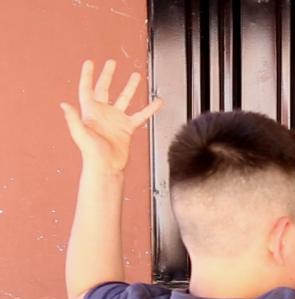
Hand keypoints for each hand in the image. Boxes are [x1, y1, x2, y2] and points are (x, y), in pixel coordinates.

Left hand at [61, 60, 162, 174]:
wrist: (106, 166)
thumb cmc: (91, 153)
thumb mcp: (80, 134)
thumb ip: (72, 119)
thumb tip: (63, 105)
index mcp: (90, 111)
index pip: (87, 89)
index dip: (87, 75)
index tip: (90, 62)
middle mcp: (103, 112)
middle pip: (105, 89)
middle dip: (108, 75)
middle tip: (112, 62)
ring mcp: (116, 119)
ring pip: (124, 98)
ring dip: (130, 87)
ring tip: (136, 76)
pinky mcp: (127, 128)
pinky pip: (140, 115)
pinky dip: (149, 108)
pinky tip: (157, 102)